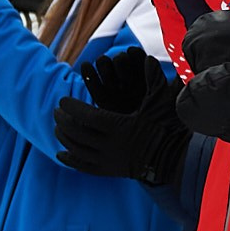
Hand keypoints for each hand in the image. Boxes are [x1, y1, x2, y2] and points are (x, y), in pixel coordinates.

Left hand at [53, 49, 190, 184]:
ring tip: (57, 127)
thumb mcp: (160, 102)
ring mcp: (108, 160)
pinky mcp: (109, 172)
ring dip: (64, 138)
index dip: (72, 108)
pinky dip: (70, 160)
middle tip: (56, 112)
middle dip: (63, 121)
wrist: (173, 160)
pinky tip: (60, 154)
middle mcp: (110, 145)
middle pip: (77, 133)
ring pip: (77, 150)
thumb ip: (152, 80)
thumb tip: (149, 59)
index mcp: (119, 126)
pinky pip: (84, 167)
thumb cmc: (166, 128)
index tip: (62, 100)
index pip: (87, 116)